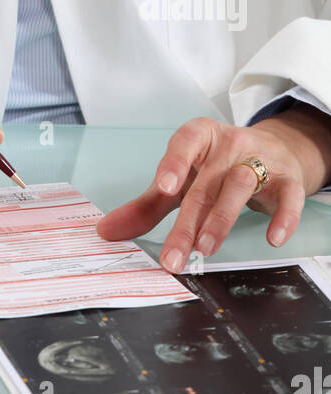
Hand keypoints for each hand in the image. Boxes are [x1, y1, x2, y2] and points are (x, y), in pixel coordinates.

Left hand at [94, 109, 330, 272]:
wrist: (274, 151)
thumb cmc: (217, 168)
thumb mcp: (182, 180)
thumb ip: (147, 206)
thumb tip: (106, 231)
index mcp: (200, 137)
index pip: (185, 142)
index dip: (174, 162)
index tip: (163, 187)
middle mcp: (230, 144)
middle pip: (206, 182)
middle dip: (189, 222)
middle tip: (174, 255)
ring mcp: (261, 159)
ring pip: (241, 184)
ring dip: (222, 218)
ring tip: (206, 248)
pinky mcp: (288, 179)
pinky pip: (288, 195)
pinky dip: (282, 216)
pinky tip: (272, 238)